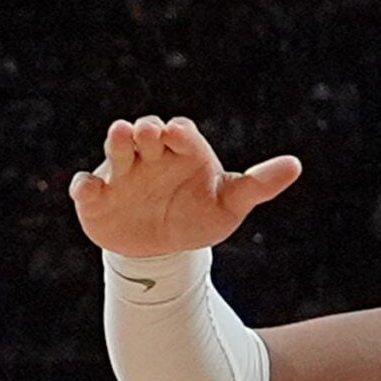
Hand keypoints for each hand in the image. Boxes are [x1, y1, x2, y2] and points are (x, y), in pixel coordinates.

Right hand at [69, 116, 300, 260]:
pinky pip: (85, 187)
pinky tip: (89, 190)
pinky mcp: (98, 197)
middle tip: (148, 133)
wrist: (163, 251)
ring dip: (116, 141)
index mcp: (182, 150)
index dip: (179, 131)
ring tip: (121, 138)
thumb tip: (295, 165)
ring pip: (116, 148)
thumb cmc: (198, 217)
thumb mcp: (230, 204)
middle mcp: (150, 154)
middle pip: (145, 132)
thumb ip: (258, 184)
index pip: (181, 131)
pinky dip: (84, 186)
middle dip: (145, 130)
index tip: (179, 135)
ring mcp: (121, 173)